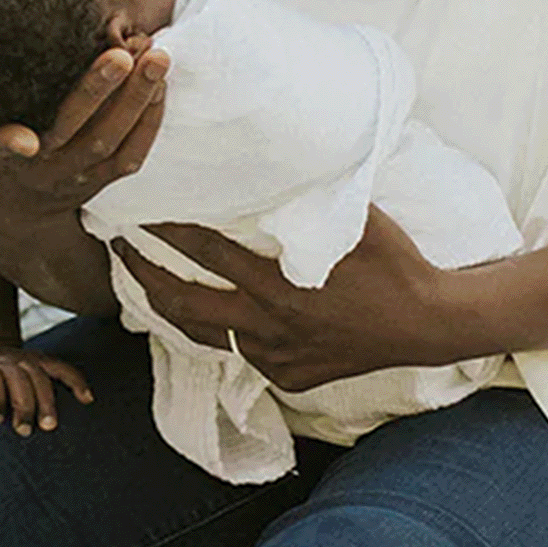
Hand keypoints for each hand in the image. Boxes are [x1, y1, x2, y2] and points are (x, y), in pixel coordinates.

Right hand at [0, 38, 167, 232]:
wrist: (8, 210)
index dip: (9, 145)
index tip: (22, 139)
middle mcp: (39, 170)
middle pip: (72, 135)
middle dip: (97, 93)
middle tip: (122, 54)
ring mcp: (73, 179)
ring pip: (110, 144)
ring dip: (137, 100)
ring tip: (157, 59)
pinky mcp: (99, 183)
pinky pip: (130, 157)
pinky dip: (150, 121)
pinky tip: (161, 86)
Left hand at [0, 340, 93, 434]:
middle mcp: (5, 361)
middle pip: (20, 378)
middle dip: (24, 404)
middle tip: (25, 431)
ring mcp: (25, 360)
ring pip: (41, 375)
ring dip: (47, 399)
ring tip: (50, 425)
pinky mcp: (40, 362)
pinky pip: (62, 368)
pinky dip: (76, 381)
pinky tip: (87, 399)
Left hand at [115, 208, 450, 392]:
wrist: (427, 324)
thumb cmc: (394, 263)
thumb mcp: (351, 222)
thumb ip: (307, 203)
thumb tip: (271, 170)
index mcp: (279, 287)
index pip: (206, 255)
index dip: (168, 232)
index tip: (138, 213)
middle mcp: (269, 327)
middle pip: (184, 305)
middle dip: (144, 276)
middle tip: (120, 250)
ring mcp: (275, 358)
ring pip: (204, 337)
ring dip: (170, 311)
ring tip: (147, 284)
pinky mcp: (288, 376)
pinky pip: (242, 355)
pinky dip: (222, 334)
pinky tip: (208, 316)